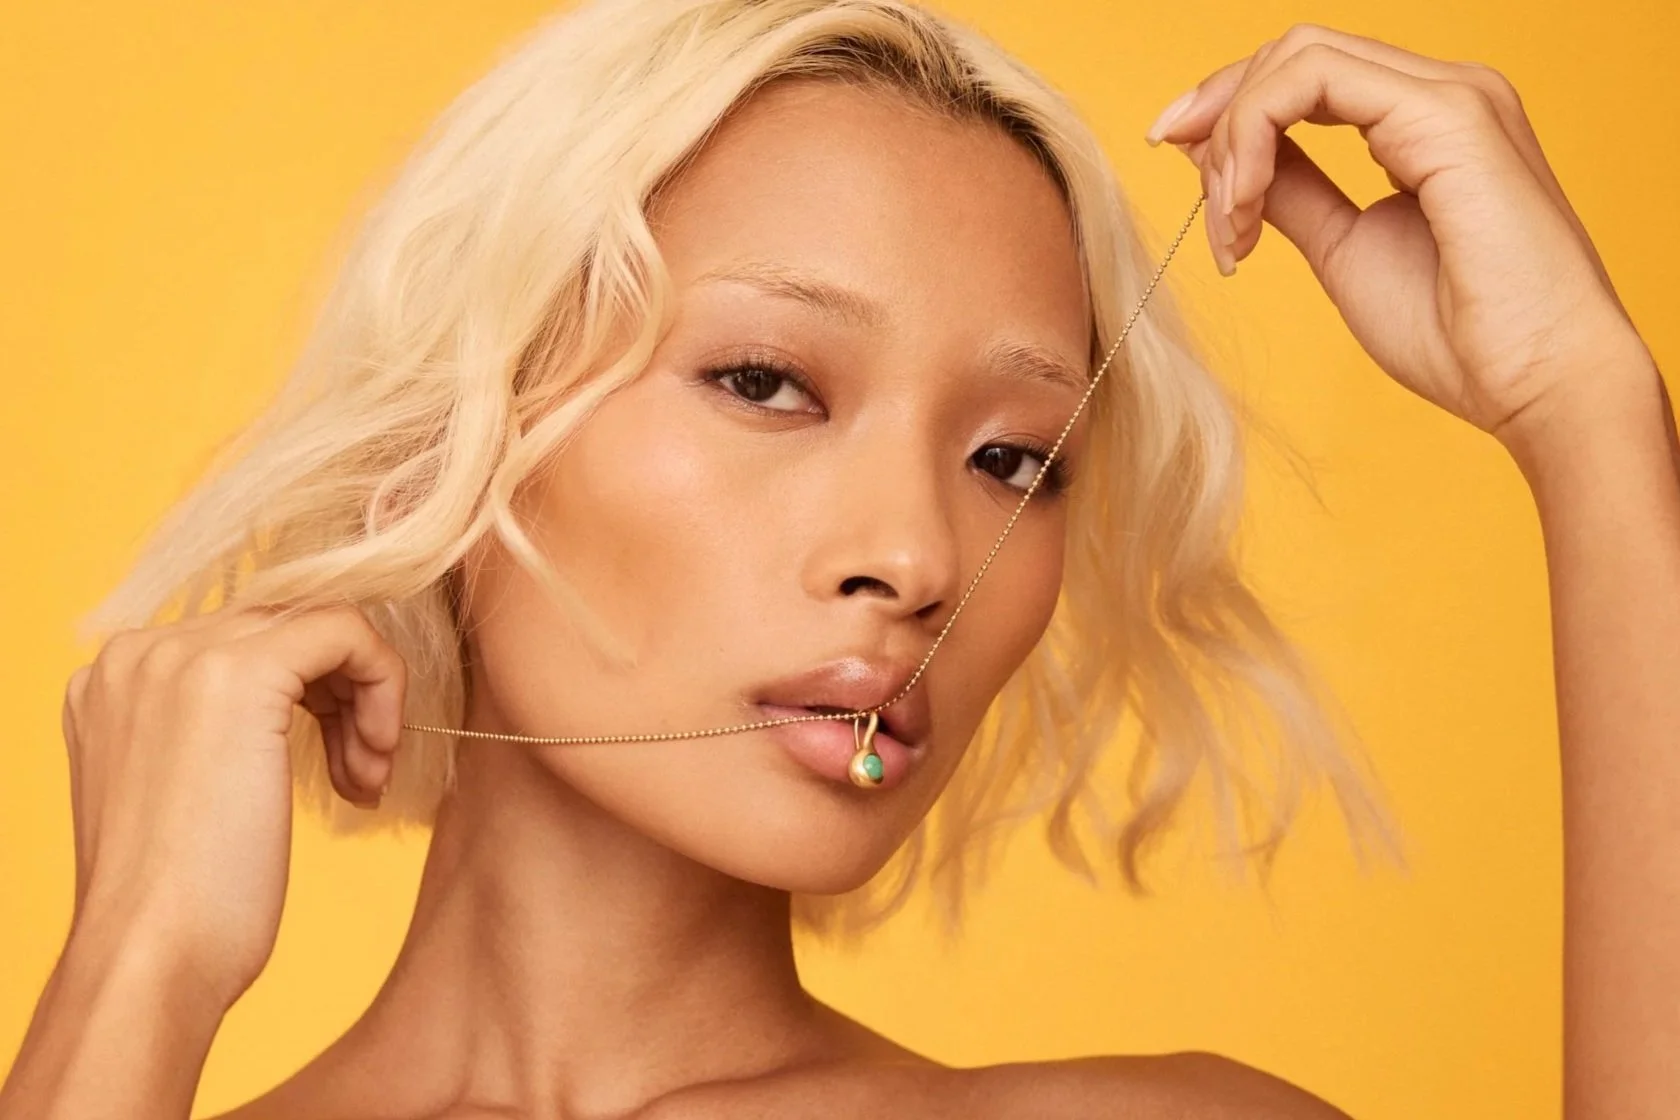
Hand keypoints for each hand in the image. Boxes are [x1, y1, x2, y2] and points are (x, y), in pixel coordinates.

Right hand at [59, 605, 405, 1005]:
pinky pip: (347, 633)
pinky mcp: (238, 674)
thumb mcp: (191, 788)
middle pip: (285, 628)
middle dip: (342, 698)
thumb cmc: (181, 903)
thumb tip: (303, 693)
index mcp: (118, 678)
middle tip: (360, 775)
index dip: (313, 693)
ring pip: (320, 625)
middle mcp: (137, 652)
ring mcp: (180, 656)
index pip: (249, 639)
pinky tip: (372, 760)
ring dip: (364, 703)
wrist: (151, 957)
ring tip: (364, 781)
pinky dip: (382, 686)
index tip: (339, 765)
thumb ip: (219, 727)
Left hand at [1145, 24, 1653, 451]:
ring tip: (1229, 225)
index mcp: (1424, 120)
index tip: (1173, 159)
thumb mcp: (1345, 250)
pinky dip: (1253, 137)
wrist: (1540, 385)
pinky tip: (1245, 204)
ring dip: (1233, 138)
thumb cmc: (1460, 337)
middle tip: (1206, 211)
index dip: (1227, 111)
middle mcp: (1441, 91)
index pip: (1304, 76)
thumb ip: (1292, 195)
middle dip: (1219, 120)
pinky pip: (1311, 83)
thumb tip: (1226, 162)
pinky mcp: (1446, 114)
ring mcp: (1449, 94)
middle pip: (1293, 53)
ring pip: (1296, 56)